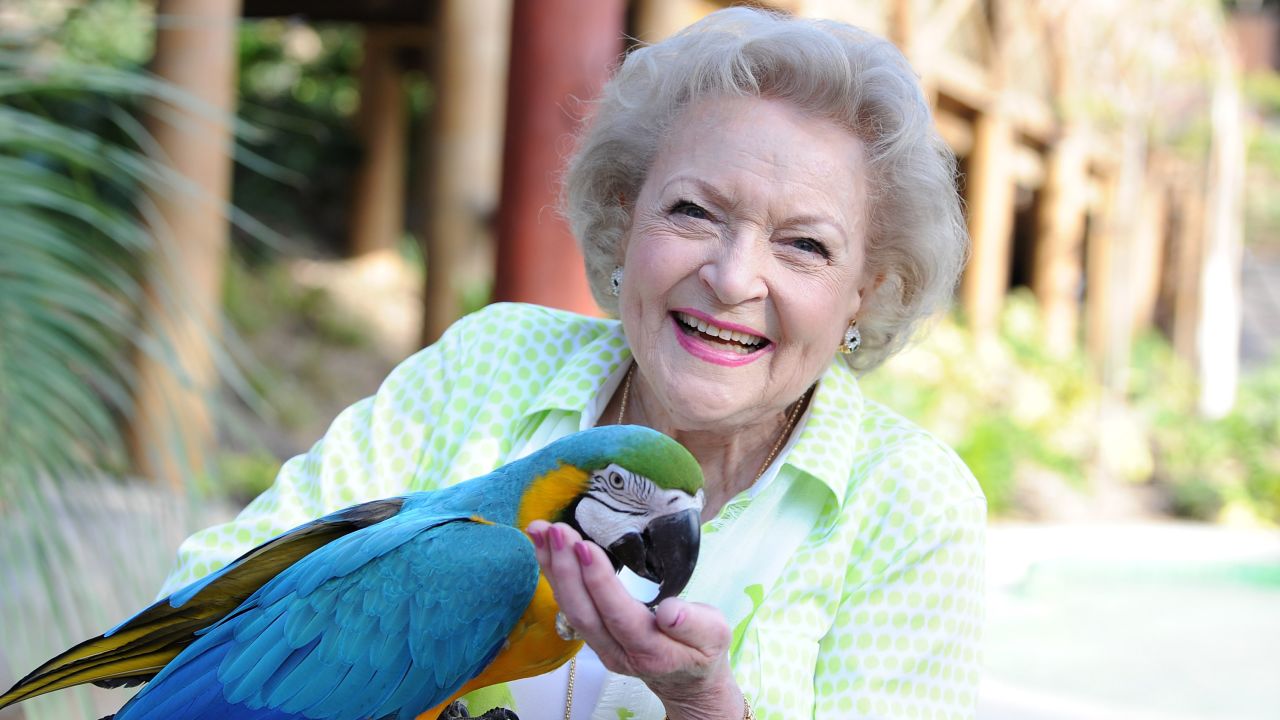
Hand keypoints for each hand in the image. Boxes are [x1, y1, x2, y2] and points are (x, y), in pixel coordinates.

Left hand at [527, 521, 743, 719]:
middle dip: (565, 569)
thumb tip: (669, 611)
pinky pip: (568, 604)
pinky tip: (544, 548)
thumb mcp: (714, 636)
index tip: (584, 546)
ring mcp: (600, 646)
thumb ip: (694, 624)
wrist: (686, 680)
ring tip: (539, 531)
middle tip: (555, 530)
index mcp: (651, 650)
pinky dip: (553, 574)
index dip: (599, 582)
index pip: (619, 615)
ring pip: (570, 608)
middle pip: (584, 612)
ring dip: (552, 568)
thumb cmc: (702, 649)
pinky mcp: (592, 635)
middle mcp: (617, 651)